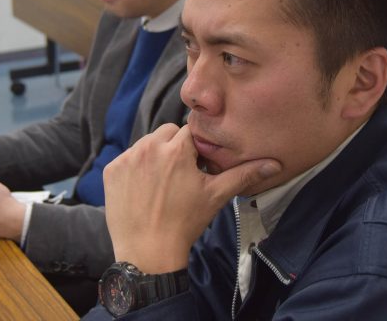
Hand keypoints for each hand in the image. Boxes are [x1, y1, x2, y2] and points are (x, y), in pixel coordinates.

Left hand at [103, 124, 280, 273]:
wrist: (148, 253)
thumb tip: (274, 164)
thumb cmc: (185, 224)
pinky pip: (128, 158)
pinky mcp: (111, 171)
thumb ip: (244, 175)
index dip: (195, 148)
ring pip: (146, 144)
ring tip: (162, 184)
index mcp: (176, 150)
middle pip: (167, 133)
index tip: (196, 166)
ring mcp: (127, 159)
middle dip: (175, 148)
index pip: (190, 132)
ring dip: (155, 156)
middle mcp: (148, 148)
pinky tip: (144, 190)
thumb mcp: (216, 196)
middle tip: (180, 175)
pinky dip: (136, 168)